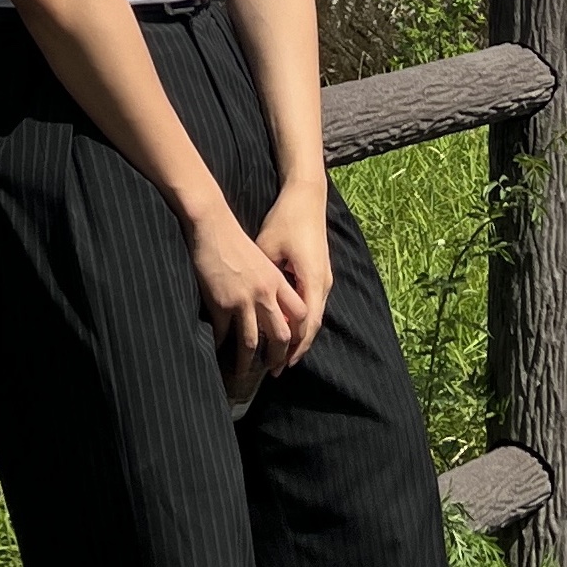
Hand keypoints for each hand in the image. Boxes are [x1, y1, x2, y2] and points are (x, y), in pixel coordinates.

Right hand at [186, 201, 307, 394]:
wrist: (212, 226)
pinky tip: (218, 352)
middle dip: (279, 357)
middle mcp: (265, 294)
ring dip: (248, 363)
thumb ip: (270, 282)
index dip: (300, 333)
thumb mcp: (262, 258)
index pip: (301, 314)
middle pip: (280, 335)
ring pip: (252, 342)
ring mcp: (243, 300)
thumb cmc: (236, 239)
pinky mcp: (221, 304)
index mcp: (278, 281)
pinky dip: (221, 346)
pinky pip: (224, 334)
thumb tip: (273, 304)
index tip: (294, 345)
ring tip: (243, 373)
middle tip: (274, 369)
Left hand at [255, 181, 332, 369]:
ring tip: (283, 355)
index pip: (304, 324)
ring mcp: (324, 277)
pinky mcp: (320, 272)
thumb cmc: (285, 220)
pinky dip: (302, 320)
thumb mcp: (267, 249)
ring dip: (299, 336)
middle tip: (277, 369)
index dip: (290, 347)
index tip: (275, 365)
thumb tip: (241, 304)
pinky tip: (289, 327)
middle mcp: (322, 282)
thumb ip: (261, 279)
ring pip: (314, 316)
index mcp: (310, 279)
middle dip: (295, 349)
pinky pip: (313, 304)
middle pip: (312, 326)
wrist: (307, 197)